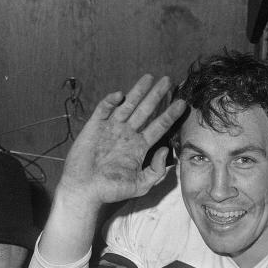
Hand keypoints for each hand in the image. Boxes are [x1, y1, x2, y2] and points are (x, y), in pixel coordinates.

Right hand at [57, 74, 187, 209]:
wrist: (84, 190)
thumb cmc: (111, 190)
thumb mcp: (140, 185)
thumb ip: (156, 170)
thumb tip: (166, 149)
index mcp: (140, 147)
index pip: (159, 127)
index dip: (170, 115)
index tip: (182, 103)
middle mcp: (127, 135)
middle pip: (146, 111)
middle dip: (156, 95)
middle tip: (168, 80)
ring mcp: (111, 128)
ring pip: (127, 105)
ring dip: (137, 91)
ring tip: (149, 77)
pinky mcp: (95, 126)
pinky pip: (104, 109)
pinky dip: (111, 101)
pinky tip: (120, 95)